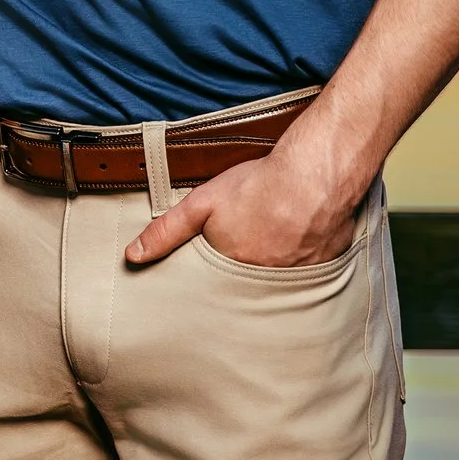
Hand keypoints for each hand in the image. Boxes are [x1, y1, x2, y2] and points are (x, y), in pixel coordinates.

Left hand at [125, 142, 362, 269]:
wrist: (314, 175)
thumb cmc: (257, 186)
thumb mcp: (200, 203)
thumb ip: (167, 231)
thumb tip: (133, 256)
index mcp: (233, 268)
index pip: (217, 283)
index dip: (215, 269)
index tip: (215, 262)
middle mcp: (265, 279)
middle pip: (248, 284)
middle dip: (244, 270)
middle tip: (250, 243)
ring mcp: (299, 275)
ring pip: (280, 278)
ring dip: (275, 264)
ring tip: (274, 240)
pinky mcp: (326, 266)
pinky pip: (310, 270)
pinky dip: (303, 258)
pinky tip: (300, 238)